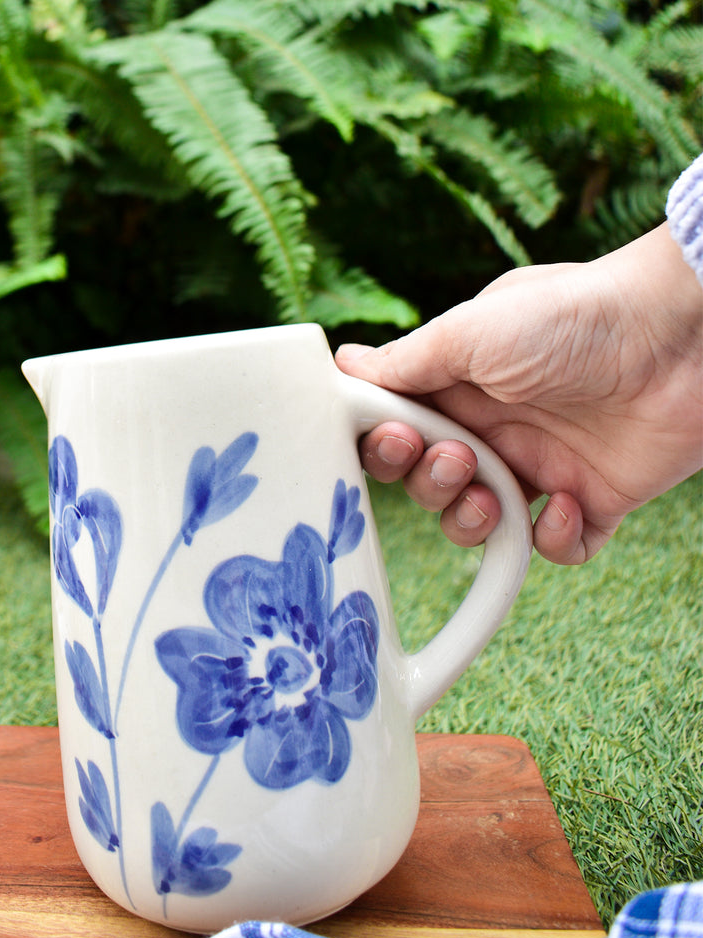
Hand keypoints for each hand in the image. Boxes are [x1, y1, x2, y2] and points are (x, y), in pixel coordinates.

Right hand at [336, 223, 702, 563]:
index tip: (395, 440)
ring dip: (473, 519)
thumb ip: (405, 361)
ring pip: (478, 522)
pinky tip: (566, 503)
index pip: (398, 431)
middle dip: (429, 483)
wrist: (682, 335)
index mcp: (459, 388)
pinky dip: (554, 540)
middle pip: (429, 484)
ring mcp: (542, 466)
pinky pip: (554, 546)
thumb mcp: (472, 331)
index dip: (385, 448)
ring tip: (496, 490)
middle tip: (455, 457)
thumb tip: (342, 365)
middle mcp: (494, 429)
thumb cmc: (573, 317)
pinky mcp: (592, 498)